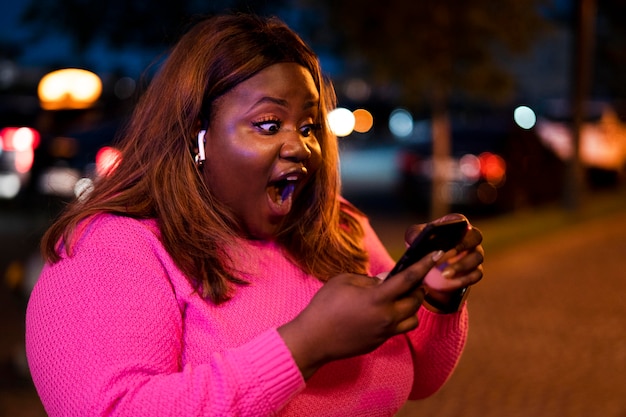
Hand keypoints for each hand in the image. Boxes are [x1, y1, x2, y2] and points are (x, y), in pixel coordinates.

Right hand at [278, 250, 441, 378]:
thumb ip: (369, 279)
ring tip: (400, 297)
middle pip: (416, 300)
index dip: (424, 265)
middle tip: (412, 278)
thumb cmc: (325, 306)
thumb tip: (386, 280)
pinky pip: (400, 328)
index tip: (437, 254)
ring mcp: (384, 332)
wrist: (313, 339)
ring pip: (413, 318)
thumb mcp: (344, 281)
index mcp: (377, 299)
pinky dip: (400, 318)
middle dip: (418, 287)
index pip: (408, 279)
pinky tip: (386, 311)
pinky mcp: (380, 342)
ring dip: (412, 306)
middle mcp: (386, 317)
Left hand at [404, 213, 483, 311]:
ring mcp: (475, 254)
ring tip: (444, 274)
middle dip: (461, 246)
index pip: (461, 220)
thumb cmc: (423, 247)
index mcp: (456, 225)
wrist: (429, 270)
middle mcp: (470, 237)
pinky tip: (452, 284)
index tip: (449, 232)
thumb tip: (415, 239)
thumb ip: (414, 235)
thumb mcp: (415, 239)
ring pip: (477, 257)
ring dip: (461, 266)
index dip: (458, 225)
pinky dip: (465, 279)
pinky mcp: (476, 270)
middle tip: (444, 255)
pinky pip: (477, 274)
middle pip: (476, 237)